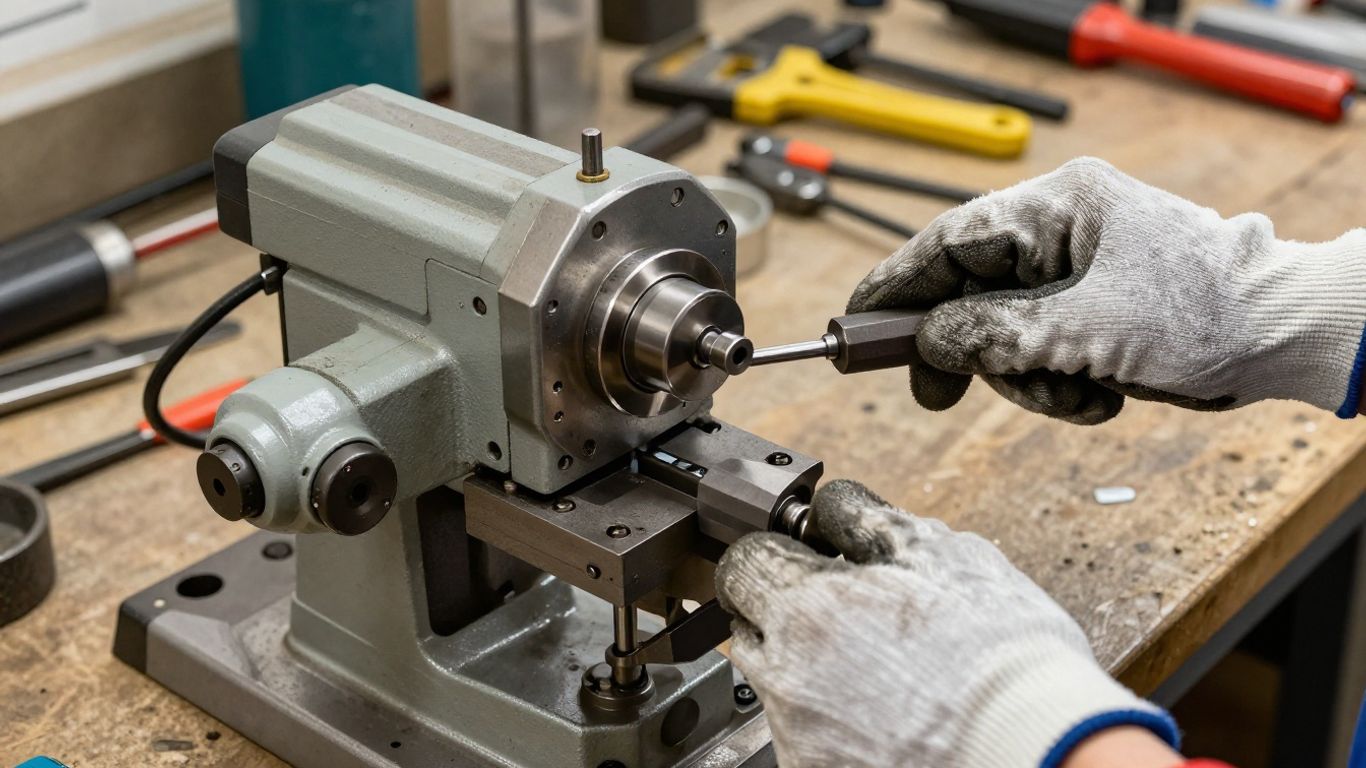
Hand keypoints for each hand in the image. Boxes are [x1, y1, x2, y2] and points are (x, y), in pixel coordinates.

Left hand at [715, 480, 1176, 767]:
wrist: (1036, 751)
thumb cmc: (1000, 658)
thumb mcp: (942, 553)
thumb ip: (868, 519)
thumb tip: (834, 508)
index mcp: (807, 608)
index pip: (745, 558)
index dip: (782, 551)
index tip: (810, 557)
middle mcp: (786, 675)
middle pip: (748, 623)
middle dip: (784, 607)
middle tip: (842, 610)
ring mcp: (796, 732)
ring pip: (774, 680)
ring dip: (807, 663)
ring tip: (876, 667)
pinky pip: (800, 730)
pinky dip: (829, 717)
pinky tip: (882, 712)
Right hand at [848, 157, 1365, 423]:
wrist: (1284, 336)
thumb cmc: (1206, 312)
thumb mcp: (1083, 329)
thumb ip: (992, 333)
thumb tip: (928, 340)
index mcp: (1056, 209)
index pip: (949, 241)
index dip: (895, 283)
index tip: (855, 321)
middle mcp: (1059, 232)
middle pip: (968, 292)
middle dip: (963, 351)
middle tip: (935, 394)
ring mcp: (1074, 273)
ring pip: (1001, 332)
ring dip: (1026, 379)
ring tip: (1074, 396)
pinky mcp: (1089, 311)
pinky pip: (1039, 350)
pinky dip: (1057, 383)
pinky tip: (1099, 394)